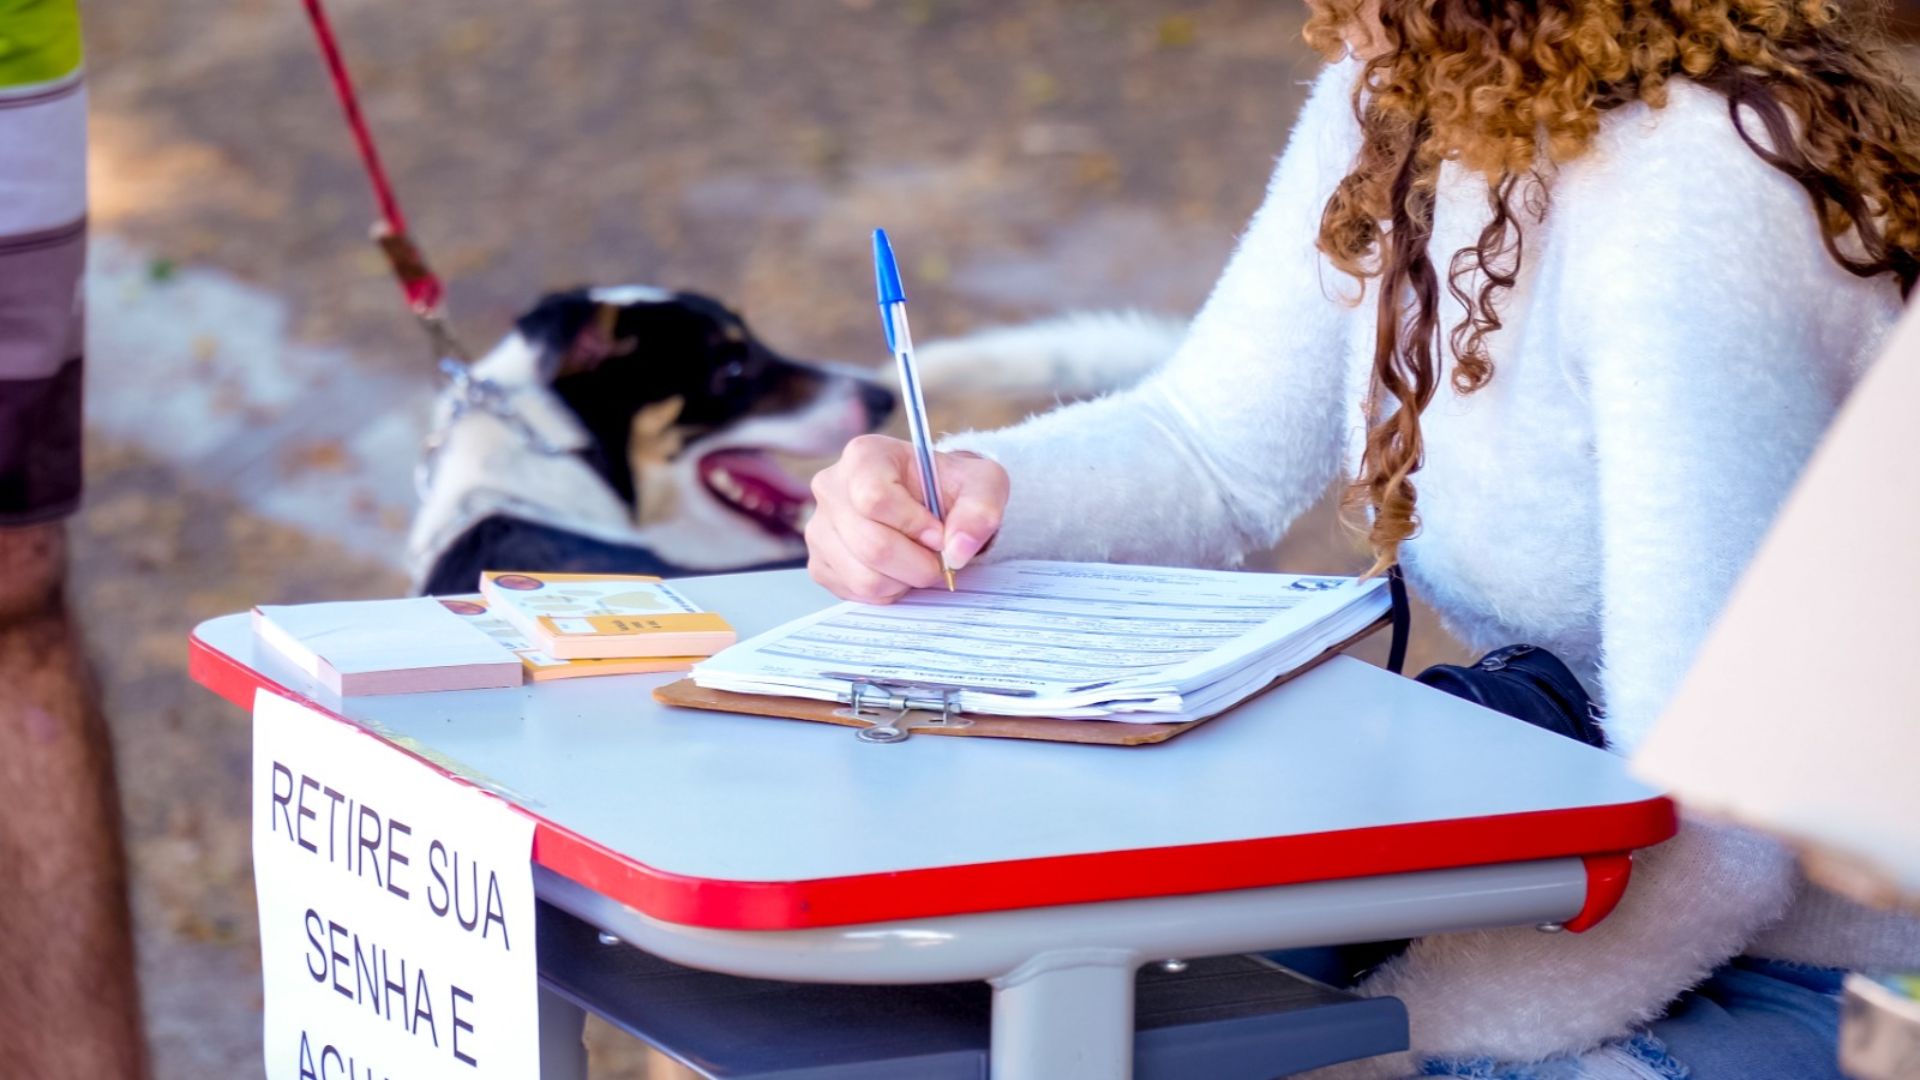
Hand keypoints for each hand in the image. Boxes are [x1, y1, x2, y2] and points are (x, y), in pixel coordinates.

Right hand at [805, 435, 1007, 603]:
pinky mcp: (819, 562)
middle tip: (939, 559)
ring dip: (904, 580)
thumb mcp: (983, 485)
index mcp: (865, 456)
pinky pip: (855, 592)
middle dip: (917, 564)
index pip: (875, 498)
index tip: (940, 534)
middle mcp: (831, 487)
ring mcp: (819, 527)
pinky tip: (899, 570)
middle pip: (871, 544)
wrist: (933, 503)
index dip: (914, 525)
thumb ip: (981, 511)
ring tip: (918, 561)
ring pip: (864, 576)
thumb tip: (957, 551)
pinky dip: (887, 591)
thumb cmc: (951, 488)